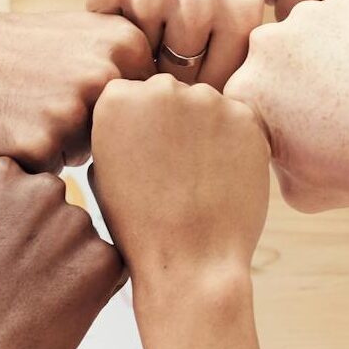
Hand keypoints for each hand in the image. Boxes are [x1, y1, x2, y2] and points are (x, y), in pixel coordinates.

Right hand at [0, 0, 152, 170]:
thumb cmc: (15, 49)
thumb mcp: (82, 38)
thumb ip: (130, 67)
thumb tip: (177, 114)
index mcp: (127, 44)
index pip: (146, 110)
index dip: (111, 111)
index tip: (75, 88)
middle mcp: (108, 75)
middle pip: (122, 137)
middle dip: (89, 132)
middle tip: (42, 98)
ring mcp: (74, 109)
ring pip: (88, 158)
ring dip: (60, 147)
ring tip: (23, 109)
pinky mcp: (40, 143)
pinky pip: (51, 173)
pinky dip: (29, 160)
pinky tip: (6, 126)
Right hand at [0, 158, 125, 348]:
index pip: (27, 180)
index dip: (18, 220)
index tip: (5, 247)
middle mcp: (40, 190)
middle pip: (58, 205)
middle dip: (47, 237)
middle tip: (21, 279)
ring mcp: (75, 224)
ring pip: (82, 239)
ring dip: (68, 264)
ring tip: (32, 301)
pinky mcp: (104, 262)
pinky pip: (108, 268)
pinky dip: (91, 290)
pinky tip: (56, 312)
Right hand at [84, 0, 262, 86]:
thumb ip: (231, 44)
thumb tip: (219, 114)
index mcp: (241, 10)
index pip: (220, 85)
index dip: (202, 88)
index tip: (191, 79)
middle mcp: (200, 6)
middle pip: (178, 78)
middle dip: (167, 71)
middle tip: (162, 50)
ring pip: (139, 60)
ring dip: (136, 47)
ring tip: (143, 15)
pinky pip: (106, 34)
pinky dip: (109, 21)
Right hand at [89, 76, 269, 288]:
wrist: (190, 259)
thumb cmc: (139, 224)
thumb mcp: (103, 171)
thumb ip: (118, 129)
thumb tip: (138, 115)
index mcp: (117, 99)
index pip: (131, 93)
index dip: (140, 126)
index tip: (145, 155)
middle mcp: (162, 88)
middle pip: (170, 93)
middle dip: (173, 121)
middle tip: (176, 167)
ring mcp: (208, 99)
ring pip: (207, 105)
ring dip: (205, 130)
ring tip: (199, 177)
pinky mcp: (246, 116)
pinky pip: (238, 121)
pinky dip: (234, 144)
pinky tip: (223, 177)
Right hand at [226, 0, 348, 217]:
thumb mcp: (296, 189)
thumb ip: (270, 158)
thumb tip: (270, 141)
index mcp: (245, 90)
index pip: (251, 91)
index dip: (278, 109)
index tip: (306, 124)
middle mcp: (266, 46)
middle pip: (276, 55)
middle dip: (297, 74)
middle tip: (336, 101)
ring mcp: (309, 17)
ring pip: (310, 29)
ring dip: (326, 48)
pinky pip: (348, 14)